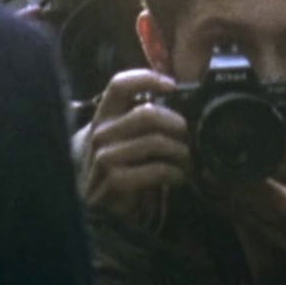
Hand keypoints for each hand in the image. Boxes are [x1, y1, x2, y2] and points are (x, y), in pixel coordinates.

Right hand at [78, 69, 189, 230]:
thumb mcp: (124, 136)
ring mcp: (104, 156)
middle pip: (148, 113)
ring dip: (181, 152)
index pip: (120, 84)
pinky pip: (157, 169)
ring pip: (156, 141)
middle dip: (177, 125)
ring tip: (186, 161)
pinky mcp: (114, 180)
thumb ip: (141, 118)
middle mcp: (101, 132)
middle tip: (188, 138)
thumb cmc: (120, 166)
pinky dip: (175, 173)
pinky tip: (178, 177)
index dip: (148, 78)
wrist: (97, 206)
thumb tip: (178, 99)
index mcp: (104, 115)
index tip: (173, 87)